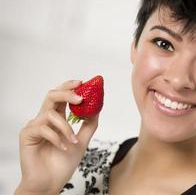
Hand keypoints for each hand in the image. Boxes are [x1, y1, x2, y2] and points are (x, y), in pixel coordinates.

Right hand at [15, 80, 98, 194]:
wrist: (50, 183)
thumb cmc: (63, 163)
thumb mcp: (82, 140)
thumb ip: (89, 124)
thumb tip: (97, 107)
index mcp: (57, 118)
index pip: (62, 96)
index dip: (70, 87)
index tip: (83, 82)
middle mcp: (45, 119)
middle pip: (52, 95)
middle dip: (67, 93)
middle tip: (80, 98)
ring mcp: (35, 126)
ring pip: (51, 113)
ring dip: (66, 127)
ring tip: (73, 141)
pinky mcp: (27, 135)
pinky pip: (43, 128)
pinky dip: (57, 138)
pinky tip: (63, 148)